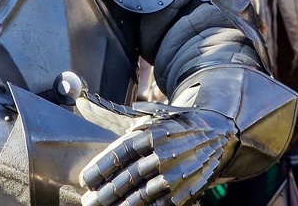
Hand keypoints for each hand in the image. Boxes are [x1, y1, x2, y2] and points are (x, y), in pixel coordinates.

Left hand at [79, 109, 236, 205]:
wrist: (217, 135)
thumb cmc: (172, 125)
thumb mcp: (146, 116)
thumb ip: (111, 114)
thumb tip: (80, 101)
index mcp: (154, 133)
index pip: (122, 152)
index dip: (101, 167)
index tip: (84, 180)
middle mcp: (165, 153)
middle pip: (129, 176)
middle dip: (106, 192)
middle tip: (87, 202)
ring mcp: (176, 175)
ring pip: (142, 195)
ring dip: (120, 205)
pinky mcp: (184, 193)